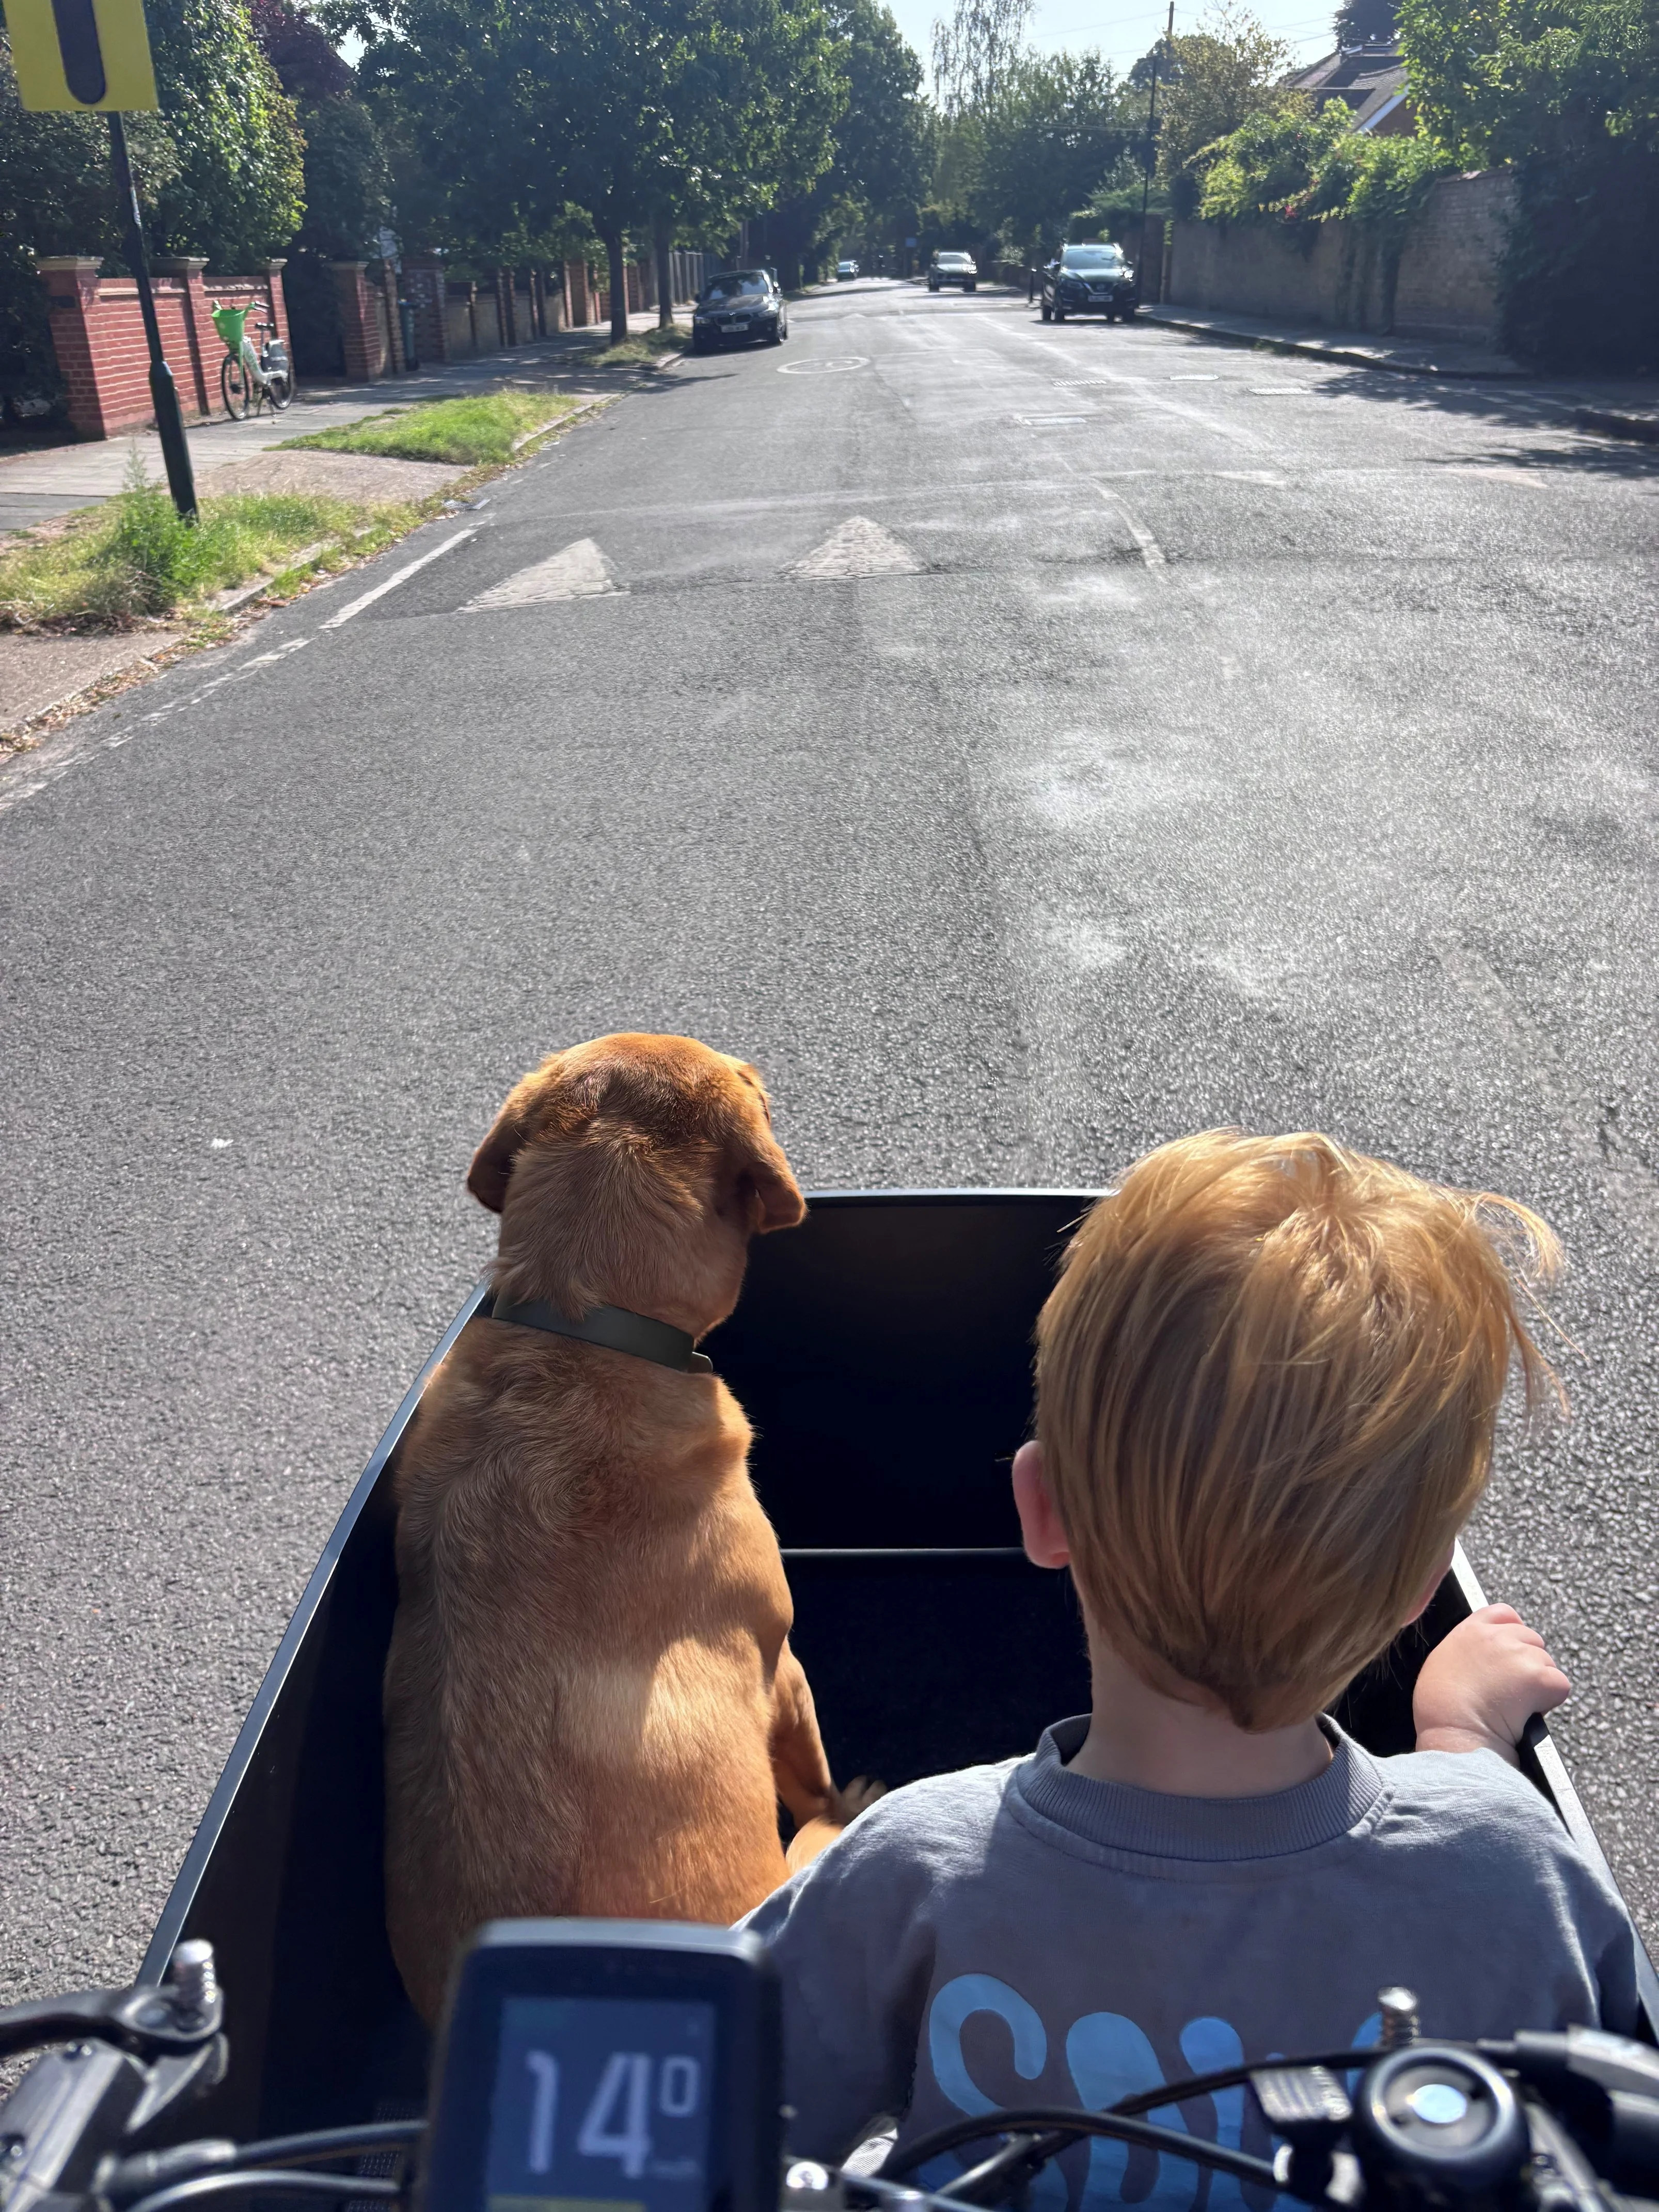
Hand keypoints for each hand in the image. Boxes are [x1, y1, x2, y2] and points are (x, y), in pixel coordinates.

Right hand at [1413, 1604, 1570, 1765]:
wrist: (1454, 1732)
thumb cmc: (1440, 1709)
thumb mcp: (1441, 1664)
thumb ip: (1466, 1652)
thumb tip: (1482, 1662)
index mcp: (1470, 1631)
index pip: (1504, 1614)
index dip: (1513, 1631)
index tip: (1513, 1650)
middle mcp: (1496, 1636)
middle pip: (1531, 1639)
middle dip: (1528, 1664)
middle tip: (1513, 1690)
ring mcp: (1519, 1654)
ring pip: (1547, 1663)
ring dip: (1539, 1684)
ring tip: (1517, 1705)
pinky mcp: (1539, 1676)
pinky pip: (1560, 1685)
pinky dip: (1550, 1701)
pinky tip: (1529, 1712)